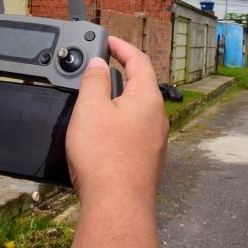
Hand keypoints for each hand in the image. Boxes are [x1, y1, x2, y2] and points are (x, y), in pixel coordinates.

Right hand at [66, 36, 168, 202]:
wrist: (118, 206)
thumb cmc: (105, 159)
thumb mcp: (90, 109)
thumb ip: (94, 81)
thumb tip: (99, 64)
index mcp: (147, 98)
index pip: (139, 60)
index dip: (122, 47)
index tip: (108, 41)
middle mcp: (157, 117)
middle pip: (140, 85)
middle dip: (119, 74)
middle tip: (99, 68)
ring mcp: (155, 140)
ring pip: (137, 110)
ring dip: (118, 100)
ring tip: (96, 100)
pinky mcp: (147, 160)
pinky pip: (135, 131)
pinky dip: (119, 123)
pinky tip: (103, 134)